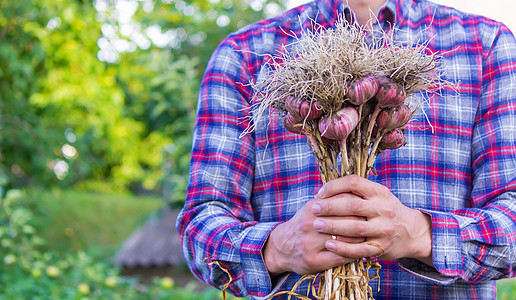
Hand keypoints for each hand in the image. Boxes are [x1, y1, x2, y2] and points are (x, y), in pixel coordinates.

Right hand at [263, 198, 364, 275]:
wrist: (282, 247)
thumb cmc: (304, 224)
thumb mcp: (313, 207)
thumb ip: (333, 199)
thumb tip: (357, 190)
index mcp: (313, 207)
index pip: (344, 202)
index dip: (360, 204)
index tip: (369, 207)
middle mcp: (311, 224)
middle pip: (346, 220)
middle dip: (364, 221)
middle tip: (374, 222)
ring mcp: (311, 243)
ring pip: (345, 240)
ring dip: (361, 239)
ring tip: (370, 236)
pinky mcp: (314, 261)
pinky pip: (341, 257)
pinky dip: (354, 253)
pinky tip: (361, 251)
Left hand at [313, 175, 432, 264]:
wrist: (411, 232)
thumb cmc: (384, 211)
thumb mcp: (376, 196)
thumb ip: (355, 192)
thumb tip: (324, 190)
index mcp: (379, 192)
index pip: (354, 182)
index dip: (334, 186)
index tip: (320, 193)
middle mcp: (384, 209)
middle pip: (352, 205)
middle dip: (330, 207)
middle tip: (314, 209)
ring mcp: (384, 229)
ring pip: (354, 227)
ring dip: (332, 227)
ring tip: (316, 225)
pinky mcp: (382, 247)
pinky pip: (359, 249)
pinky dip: (342, 248)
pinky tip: (329, 245)